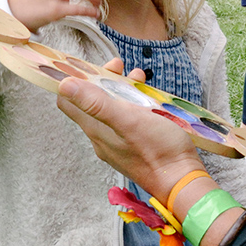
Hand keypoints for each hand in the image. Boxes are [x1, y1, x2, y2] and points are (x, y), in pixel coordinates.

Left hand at [55, 57, 207, 211]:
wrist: (182, 180)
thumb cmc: (159, 150)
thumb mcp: (129, 120)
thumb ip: (97, 103)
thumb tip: (64, 84)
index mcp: (96, 129)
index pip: (67, 101)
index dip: (74, 80)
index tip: (89, 65)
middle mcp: (101, 138)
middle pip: (90, 103)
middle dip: (102, 80)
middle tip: (120, 67)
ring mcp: (117, 144)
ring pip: (110, 111)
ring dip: (120, 91)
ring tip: (139, 79)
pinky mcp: (133, 147)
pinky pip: (124, 121)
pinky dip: (132, 105)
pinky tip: (149, 100)